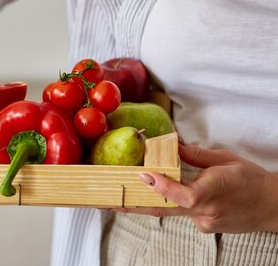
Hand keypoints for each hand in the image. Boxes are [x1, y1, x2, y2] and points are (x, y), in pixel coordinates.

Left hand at [115, 143, 277, 233]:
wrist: (273, 207)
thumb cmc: (252, 180)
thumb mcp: (224, 159)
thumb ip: (194, 154)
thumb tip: (171, 143)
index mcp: (214, 192)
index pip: (183, 195)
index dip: (161, 186)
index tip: (142, 174)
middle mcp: (206, 211)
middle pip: (163, 209)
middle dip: (133, 205)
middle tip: (108, 200)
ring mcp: (203, 222)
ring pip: (170, 210)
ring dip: (147, 201)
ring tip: (119, 196)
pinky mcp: (202, 226)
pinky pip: (181, 212)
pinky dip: (169, 202)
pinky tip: (160, 192)